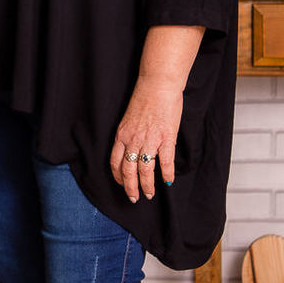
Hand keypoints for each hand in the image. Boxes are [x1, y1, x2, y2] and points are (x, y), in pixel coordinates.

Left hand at [109, 76, 183, 202]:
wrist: (157, 85)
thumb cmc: (144, 97)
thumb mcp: (129, 117)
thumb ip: (129, 133)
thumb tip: (132, 146)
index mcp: (121, 134)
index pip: (115, 161)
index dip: (117, 176)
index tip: (121, 184)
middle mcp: (133, 139)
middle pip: (128, 170)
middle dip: (130, 187)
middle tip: (134, 198)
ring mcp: (149, 140)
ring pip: (145, 170)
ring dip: (147, 185)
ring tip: (149, 194)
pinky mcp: (166, 138)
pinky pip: (165, 161)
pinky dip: (167, 174)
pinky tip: (168, 181)